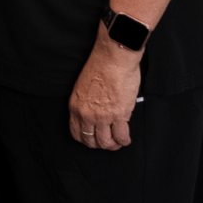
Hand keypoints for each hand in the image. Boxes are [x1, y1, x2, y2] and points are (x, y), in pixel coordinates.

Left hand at [68, 30, 140, 149]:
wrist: (113, 57)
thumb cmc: (100, 66)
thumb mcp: (83, 87)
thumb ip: (87, 103)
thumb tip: (95, 115)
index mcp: (76, 106)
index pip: (77, 132)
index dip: (86, 140)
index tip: (93, 139)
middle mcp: (87, 114)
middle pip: (91, 141)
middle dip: (100, 144)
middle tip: (108, 142)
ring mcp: (103, 116)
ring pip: (106, 142)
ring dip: (113, 145)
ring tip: (118, 141)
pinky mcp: (119, 115)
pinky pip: (121, 136)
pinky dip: (124, 140)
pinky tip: (125, 138)